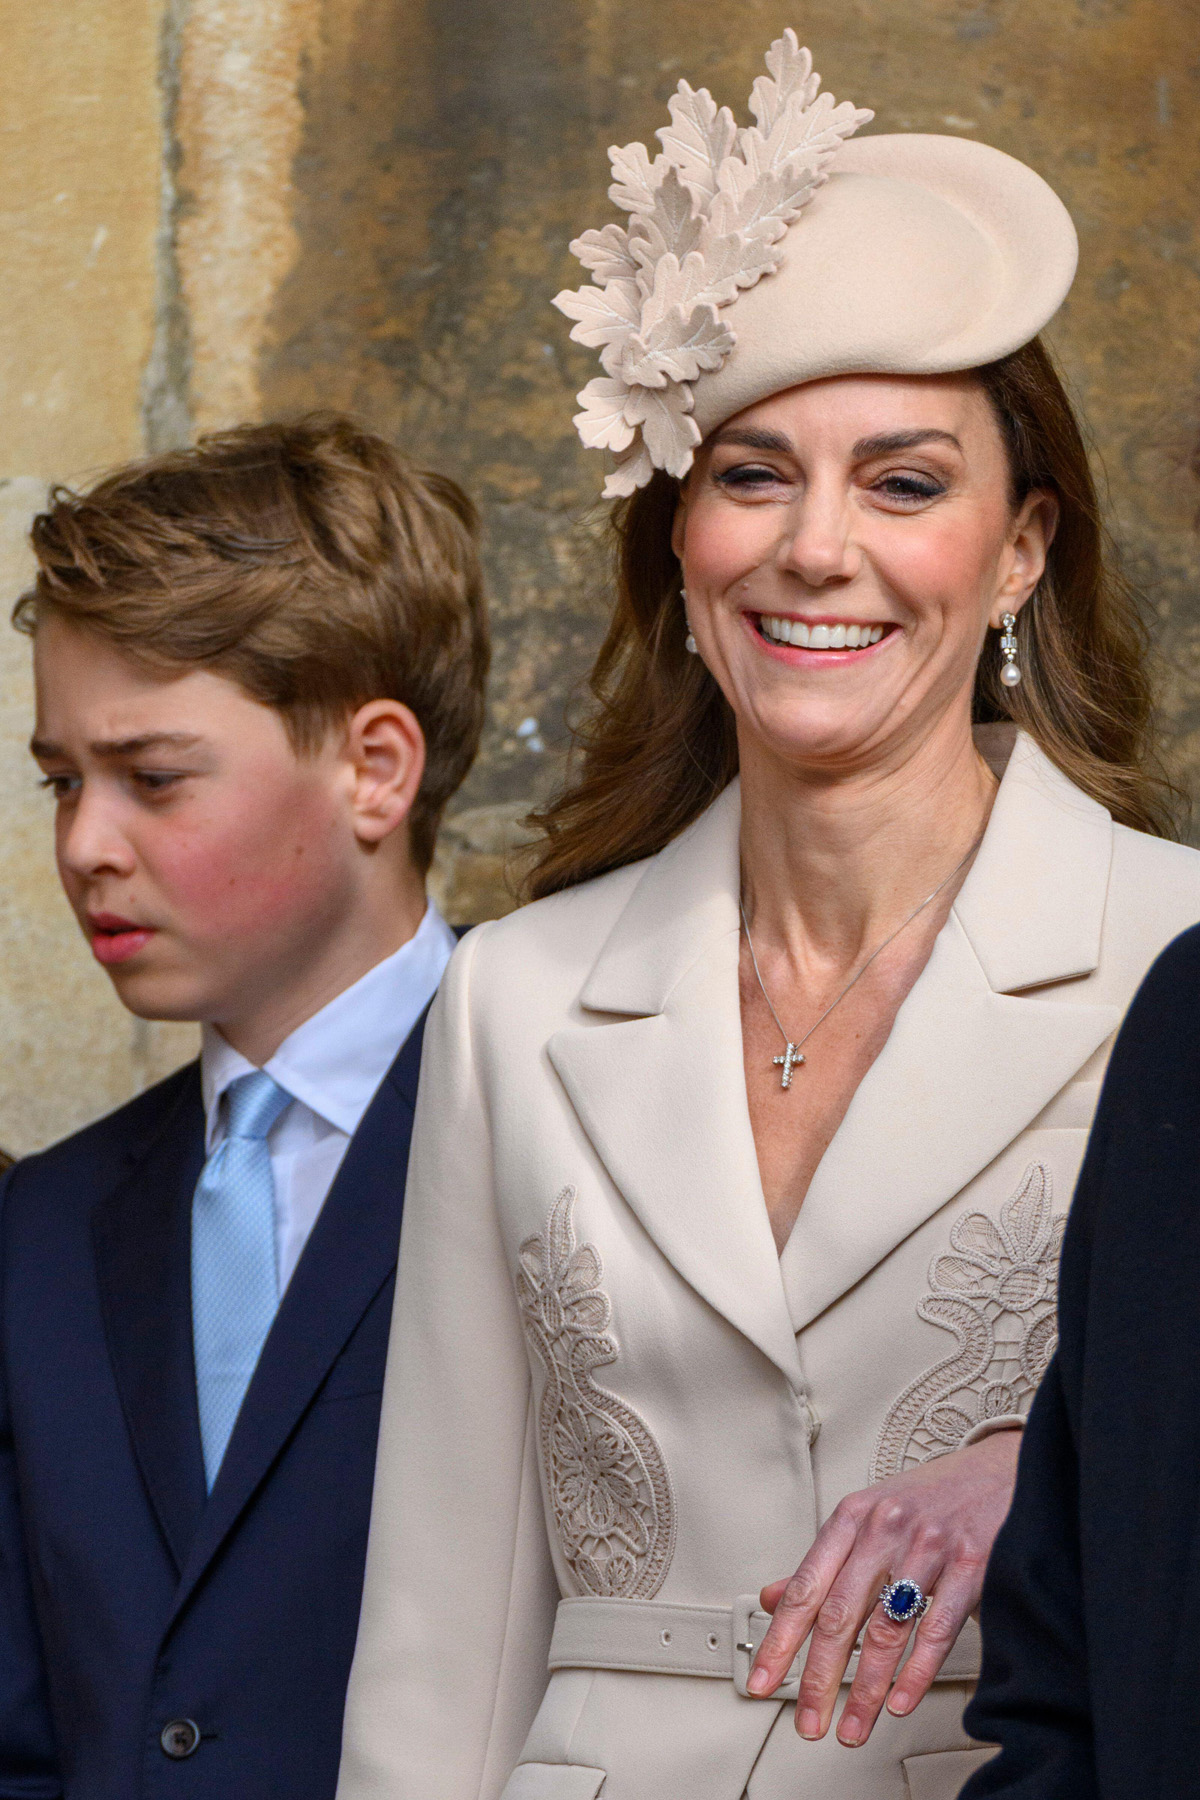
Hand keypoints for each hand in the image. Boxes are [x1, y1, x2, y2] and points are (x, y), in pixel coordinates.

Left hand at [747, 1429, 1020, 1746]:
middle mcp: (884, 1529)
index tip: (761, 1680)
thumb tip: (774, 1598)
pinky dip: (916, 1673)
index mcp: (852, 1517)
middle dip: (817, 1677)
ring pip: (885, 1629)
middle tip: (807, 1722)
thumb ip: (825, 1561)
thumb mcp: (870, 1516)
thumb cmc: (932, 1498)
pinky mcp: (971, 1564)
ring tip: (851, 1727)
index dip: (779, 1639)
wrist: (1002, 1469)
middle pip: (839, 1614)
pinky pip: (937, 1629)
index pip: (805, 1587)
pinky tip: (899, 1702)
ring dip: (864, 1688)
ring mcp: (928, 1546)